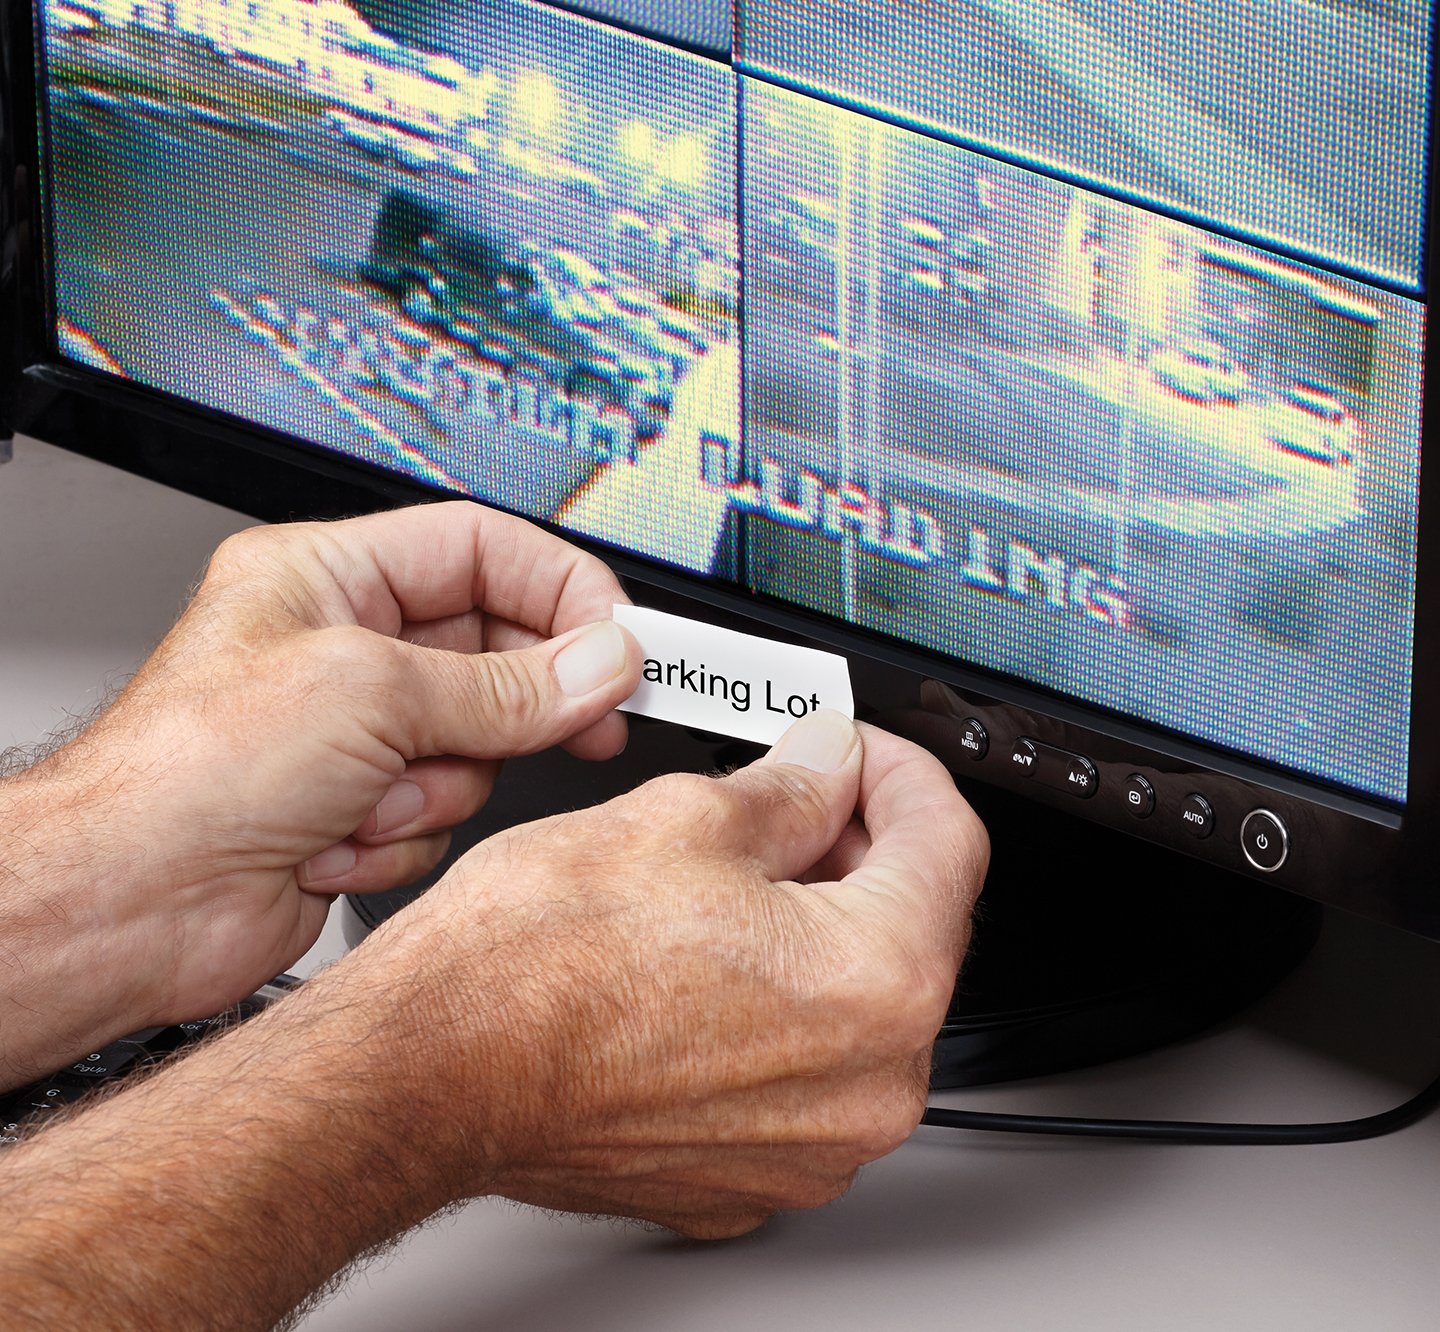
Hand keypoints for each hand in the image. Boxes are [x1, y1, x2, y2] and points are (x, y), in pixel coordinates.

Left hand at [0, 501, 640, 1073]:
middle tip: (595, 714)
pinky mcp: (363, 806)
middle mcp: (345, 648)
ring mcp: (357, 732)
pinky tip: (335, 840)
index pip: (480, 550)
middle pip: (492, 650)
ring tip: (374, 793)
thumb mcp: (369, 693)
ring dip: (438, 781)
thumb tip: (600, 662)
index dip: (560, 587)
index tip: (621, 634)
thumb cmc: (185, 776)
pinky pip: (446, 808)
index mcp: (327, 577)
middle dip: (526, 697)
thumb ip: (506, 684)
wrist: (124, 910)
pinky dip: (405, 832)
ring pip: (479, 743)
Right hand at [383, 710, 987, 1237]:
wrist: (427, 1075)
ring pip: (857, 1003)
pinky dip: (779, 1008)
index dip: (904, 772)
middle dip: (860, 849)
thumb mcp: (683, 818)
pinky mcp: (751, 1174)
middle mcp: (866, 1086)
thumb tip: (828, 764)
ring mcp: (810, 1146)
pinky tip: (710, 963)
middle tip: (797, 797)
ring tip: (734, 880)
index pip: (949, 844)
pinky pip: (803, 1072)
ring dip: (819, 929)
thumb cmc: (530, 965)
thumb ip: (793, 786)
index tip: (864, 752)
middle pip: (912, 927)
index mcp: (876, 982)